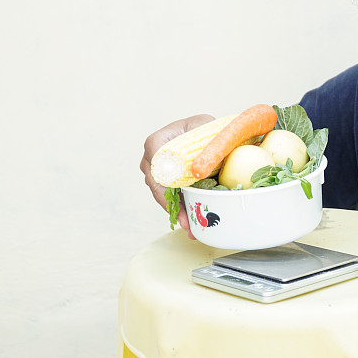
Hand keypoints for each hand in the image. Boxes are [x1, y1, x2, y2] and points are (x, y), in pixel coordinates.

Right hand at [139, 114, 214, 237]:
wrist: (205, 133)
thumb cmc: (203, 127)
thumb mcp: (206, 128)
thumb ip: (206, 143)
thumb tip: (203, 169)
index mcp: (157, 142)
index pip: (155, 165)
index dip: (164, 184)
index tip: (176, 199)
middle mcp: (151, 159)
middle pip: (157, 186)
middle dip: (171, 206)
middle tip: (186, 222)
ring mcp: (157, 173)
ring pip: (163, 196)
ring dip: (177, 213)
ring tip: (191, 229)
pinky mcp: (166, 184)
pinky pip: (170, 198)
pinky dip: (181, 211)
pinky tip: (191, 224)